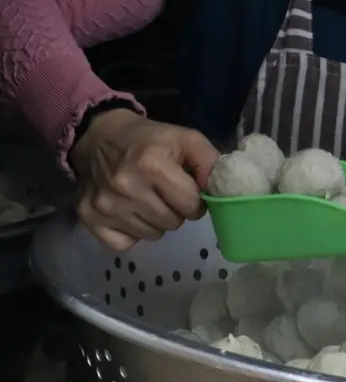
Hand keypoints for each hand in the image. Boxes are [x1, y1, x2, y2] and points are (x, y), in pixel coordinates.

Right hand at [70, 109, 219, 251]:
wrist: (99, 136)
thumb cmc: (150, 140)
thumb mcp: (186, 139)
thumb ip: (210, 162)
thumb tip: (220, 192)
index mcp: (152, 165)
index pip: (191, 205)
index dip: (194, 200)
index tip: (187, 190)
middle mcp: (126, 187)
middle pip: (173, 223)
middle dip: (175, 210)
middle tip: (165, 193)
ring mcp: (106, 206)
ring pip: (153, 235)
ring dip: (156, 221)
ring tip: (147, 199)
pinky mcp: (89, 219)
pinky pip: (124, 245)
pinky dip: (131, 234)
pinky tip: (129, 213)